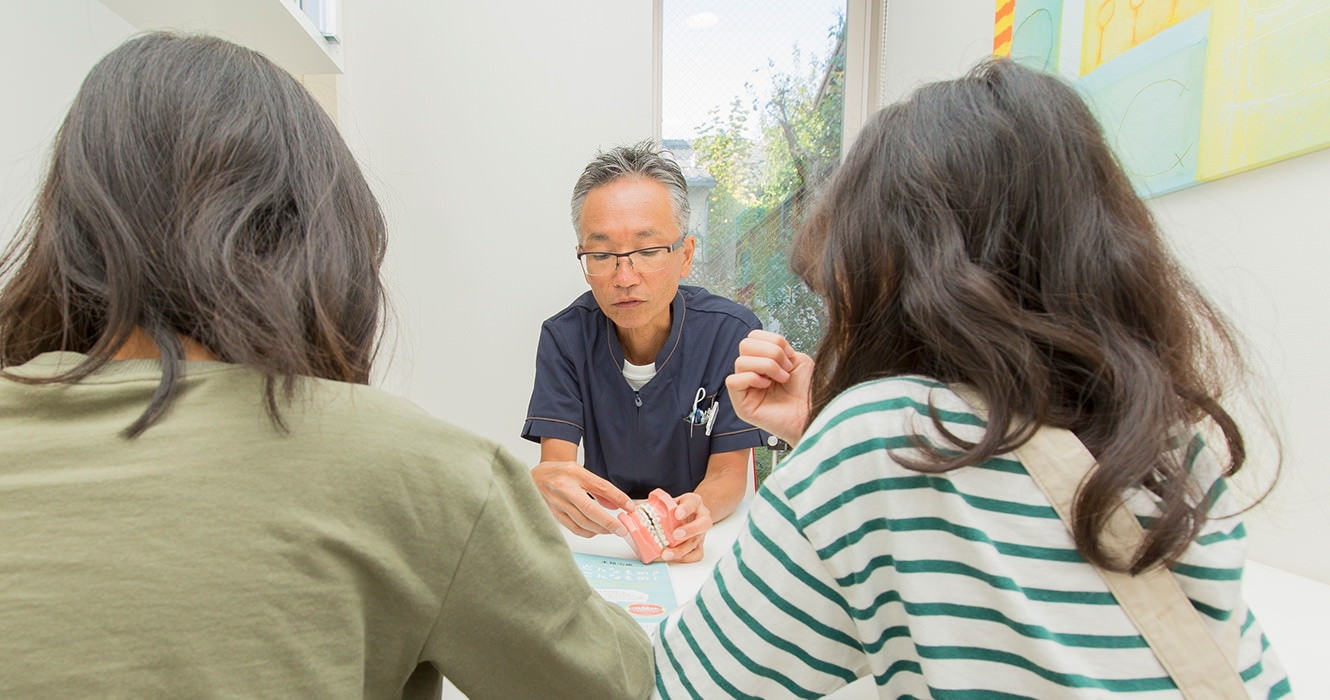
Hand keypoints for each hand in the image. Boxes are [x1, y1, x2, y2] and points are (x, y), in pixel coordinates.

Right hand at [530, 460, 631, 537]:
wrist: (532, 477)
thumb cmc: (558, 473)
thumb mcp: (580, 472)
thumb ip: (598, 488)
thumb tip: (617, 505)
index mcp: (573, 474)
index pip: (600, 486)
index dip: (617, 497)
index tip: (629, 507)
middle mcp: (564, 489)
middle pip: (590, 509)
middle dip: (608, 522)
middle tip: (622, 529)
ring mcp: (557, 503)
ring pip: (581, 522)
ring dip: (600, 529)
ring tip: (612, 530)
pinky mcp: (553, 515)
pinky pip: (573, 528)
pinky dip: (587, 532)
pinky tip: (596, 531)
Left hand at [662, 492, 710, 562]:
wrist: (694, 512)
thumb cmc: (681, 507)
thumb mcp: (672, 499)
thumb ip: (657, 503)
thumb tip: (637, 506)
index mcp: (694, 502)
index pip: (692, 503)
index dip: (685, 509)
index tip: (677, 514)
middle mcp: (702, 517)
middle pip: (702, 525)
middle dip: (689, 531)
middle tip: (675, 535)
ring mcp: (702, 532)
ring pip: (696, 542)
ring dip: (681, 550)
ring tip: (667, 554)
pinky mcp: (700, 545)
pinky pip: (696, 554)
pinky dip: (684, 558)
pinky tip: (673, 558)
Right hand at [725, 329, 813, 444]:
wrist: (815, 413)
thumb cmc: (808, 392)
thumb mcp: (798, 359)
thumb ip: (778, 348)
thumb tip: (763, 347)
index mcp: (764, 362)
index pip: (753, 337)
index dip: (773, 340)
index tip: (790, 355)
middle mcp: (753, 373)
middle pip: (745, 345)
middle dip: (770, 352)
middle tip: (785, 367)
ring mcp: (746, 389)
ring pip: (740, 362)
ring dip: (767, 366)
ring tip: (781, 378)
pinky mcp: (741, 404)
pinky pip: (732, 381)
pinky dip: (752, 378)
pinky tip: (767, 386)